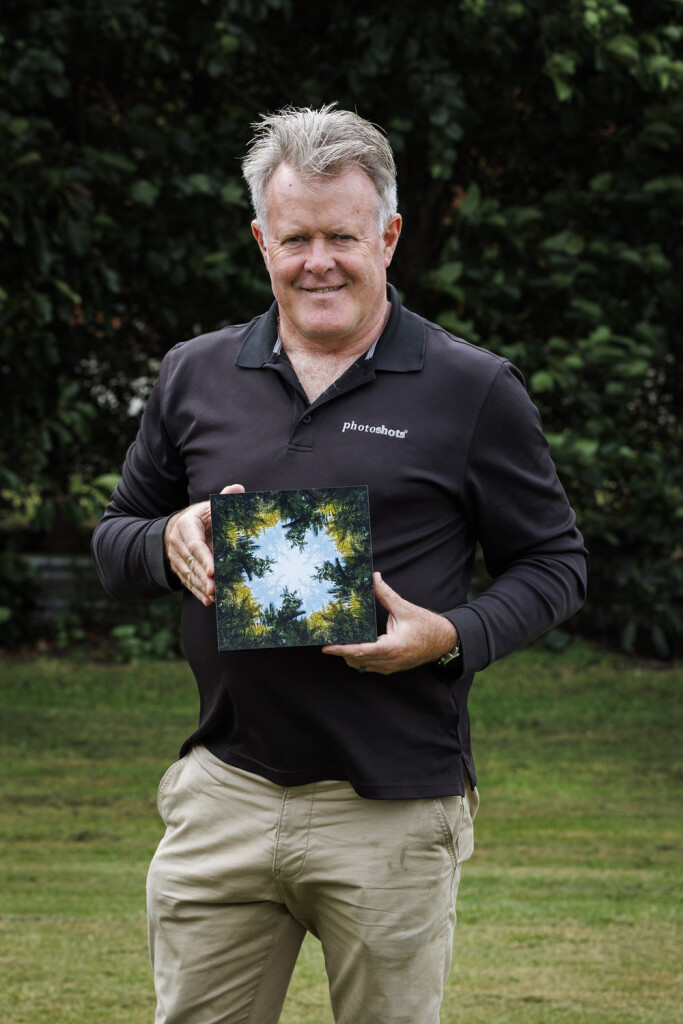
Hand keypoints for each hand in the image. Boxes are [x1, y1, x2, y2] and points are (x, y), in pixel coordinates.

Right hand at [164, 484, 244, 605]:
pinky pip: (186, 581)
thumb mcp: (209, 506)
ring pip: (188, 574)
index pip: (195, 544)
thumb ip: (223, 498)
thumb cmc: (200, 516)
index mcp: (186, 525)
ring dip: (200, 586)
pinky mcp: (178, 568)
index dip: (204, 558)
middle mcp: (177, 542)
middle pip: (191, 562)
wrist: (176, 527)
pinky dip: (197, 591)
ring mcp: (175, 557)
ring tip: (214, 596)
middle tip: (216, 588)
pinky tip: (208, 601)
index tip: (214, 570)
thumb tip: (238, 488)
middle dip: (203, 577)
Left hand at [323, 572, 458, 674]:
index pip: (359, 651)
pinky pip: (369, 667)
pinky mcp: (392, 668)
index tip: (326, 647)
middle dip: (340, 652)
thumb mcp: (405, 608)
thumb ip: (386, 594)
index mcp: (391, 647)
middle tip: (326, 640)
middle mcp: (389, 661)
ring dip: (349, 657)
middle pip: (356, 660)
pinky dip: (359, 660)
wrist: (445, 641)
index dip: (341, 649)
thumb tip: (373, 577)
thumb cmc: (427, 625)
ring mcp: (390, 667)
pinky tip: (353, 648)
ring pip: (361, 666)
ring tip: (337, 643)